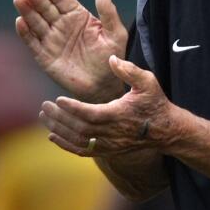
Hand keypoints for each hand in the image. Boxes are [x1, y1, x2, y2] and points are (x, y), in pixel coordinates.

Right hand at [14, 0, 127, 102]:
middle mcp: (62, 24)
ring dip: (27, 11)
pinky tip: (20, 22)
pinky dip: (25, 32)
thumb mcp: (115, 33)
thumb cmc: (111, 58)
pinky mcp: (44, 55)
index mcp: (77, 15)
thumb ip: (108, 12)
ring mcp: (51, 39)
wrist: (103, 86)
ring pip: (36, 22)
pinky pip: (32, 42)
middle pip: (46, 8)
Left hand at [39, 55, 176, 156]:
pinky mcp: (107, 151)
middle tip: (45, 106)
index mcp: (119, 115)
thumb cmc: (154, 103)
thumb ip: (129, 70)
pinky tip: (53, 136)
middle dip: (60, 118)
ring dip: (59, 130)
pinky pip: (83, 151)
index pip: (90, 114)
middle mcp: (112, 133)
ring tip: (45, 116)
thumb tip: (111, 59)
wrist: (165, 130)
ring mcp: (109, 144)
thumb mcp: (148, 82)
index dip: (73, 108)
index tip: (58, 99)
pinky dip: (66, 145)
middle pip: (80, 129)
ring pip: (78, 141)